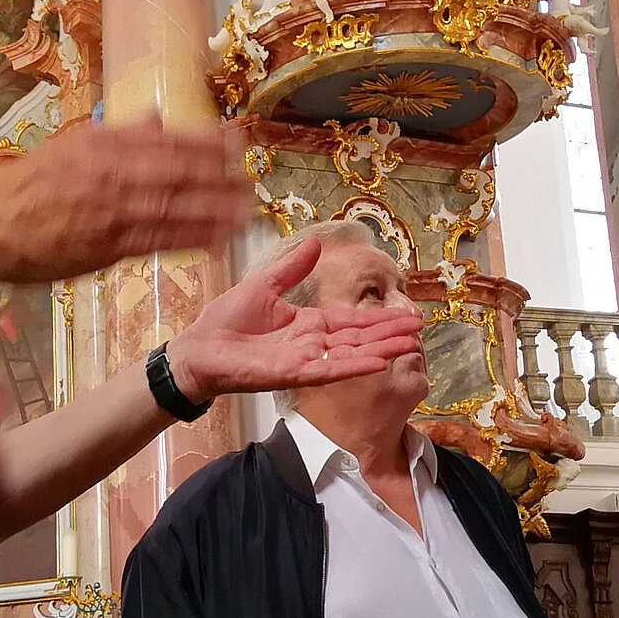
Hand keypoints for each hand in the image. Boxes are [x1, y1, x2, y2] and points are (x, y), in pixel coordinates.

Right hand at [0, 117, 251, 282]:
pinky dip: (193, 238)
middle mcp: (113, 172)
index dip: (208, 139)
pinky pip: (160, 241)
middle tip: (254, 174)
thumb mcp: (71, 144)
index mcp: (104, 144)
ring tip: (249, 209)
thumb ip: (118, 133)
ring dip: (217, 208)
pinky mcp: (110, 246)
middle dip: (221, 173)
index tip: (240, 137)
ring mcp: (113, 210)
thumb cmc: (28, 187)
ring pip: (176, 206)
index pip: (168, 138)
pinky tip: (219, 239)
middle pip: (179, 170)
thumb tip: (158, 116)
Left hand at [166, 239, 424, 402]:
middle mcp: (312, 344)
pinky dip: (354, 366)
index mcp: (308, 323)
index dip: (378, 317)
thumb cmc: (226, 321)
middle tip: (420, 327)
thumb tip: (316, 242)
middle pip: (359, 338)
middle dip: (389, 333)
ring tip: (409, 344)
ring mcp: (304, 361)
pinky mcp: (292, 374)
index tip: (406, 312)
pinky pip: (328, 371)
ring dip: (380, 350)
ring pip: (350, 355)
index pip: (351, 320)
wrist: (198, 348)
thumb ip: (292, 269)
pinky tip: (378, 363)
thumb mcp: (264, 285)